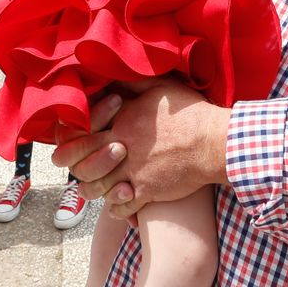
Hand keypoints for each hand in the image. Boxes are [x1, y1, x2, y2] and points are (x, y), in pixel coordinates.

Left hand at [51, 81, 228, 220]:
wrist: (213, 142)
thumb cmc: (190, 112)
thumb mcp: (160, 87)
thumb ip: (133, 84)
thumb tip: (116, 78)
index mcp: (121, 122)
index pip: (83, 132)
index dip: (74, 138)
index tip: (77, 140)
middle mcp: (121, 148)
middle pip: (83, 163)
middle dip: (78, 167)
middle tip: (80, 168)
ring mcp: (132, 172)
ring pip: (98, 189)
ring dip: (95, 190)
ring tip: (99, 188)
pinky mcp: (146, 191)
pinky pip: (121, 206)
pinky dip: (117, 208)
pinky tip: (119, 204)